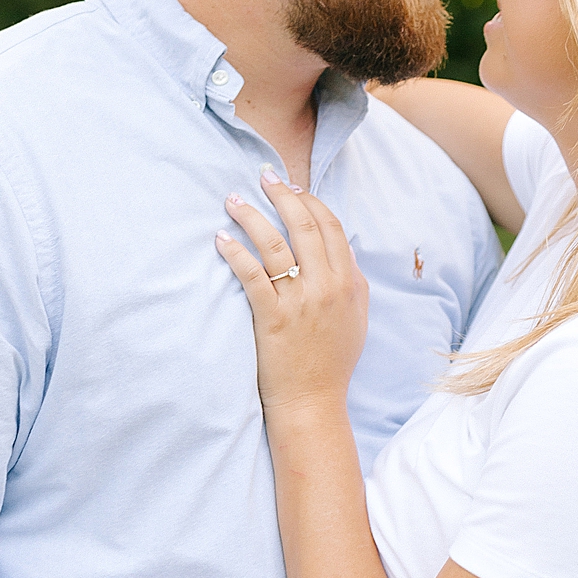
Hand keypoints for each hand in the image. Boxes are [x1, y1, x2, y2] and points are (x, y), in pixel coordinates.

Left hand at [217, 169, 368, 413]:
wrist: (314, 402)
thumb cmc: (332, 361)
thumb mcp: (356, 317)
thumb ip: (353, 280)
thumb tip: (343, 247)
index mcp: (349, 282)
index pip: (330, 226)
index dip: (309, 200)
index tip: (292, 186)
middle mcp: (327, 286)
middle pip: (303, 225)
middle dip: (281, 194)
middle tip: (262, 176)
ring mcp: (299, 301)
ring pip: (274, 243)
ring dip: (251, 215)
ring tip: (232, 200)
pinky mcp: (272, 317)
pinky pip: (251, 274)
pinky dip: (235, 251)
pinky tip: (221, 238)